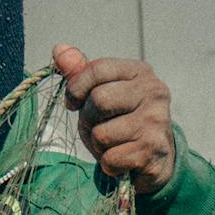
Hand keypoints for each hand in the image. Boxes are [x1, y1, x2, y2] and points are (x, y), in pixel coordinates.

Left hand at [52, 46, 176, 195]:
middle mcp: (154, 91)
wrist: (156, 158)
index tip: (72, 102)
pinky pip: (110, 159)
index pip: (97, 69)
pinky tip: (122, 160)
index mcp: (140, 72)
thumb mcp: (102, 93)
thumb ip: (81, 73)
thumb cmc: (121, 121)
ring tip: (113, 144)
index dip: (75, 88)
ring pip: (101, 134)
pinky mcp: (152, 149)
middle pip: (98, 101)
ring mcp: (156, 121)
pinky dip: (108, 164)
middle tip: (97, 127)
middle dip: (88, 120)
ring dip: (97, 146)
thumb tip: (58, 49)